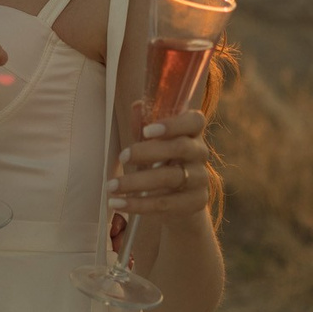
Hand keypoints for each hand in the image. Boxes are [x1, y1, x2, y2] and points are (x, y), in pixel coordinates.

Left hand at [107, 106, 213, 224]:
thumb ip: (144, 128)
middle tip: (122, 157)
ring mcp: (200, 179)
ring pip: (171, 178)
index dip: (173, 124)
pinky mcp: (196, 203)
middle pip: (181, 148)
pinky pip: (165, 203)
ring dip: (137, 182)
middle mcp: (200, 154)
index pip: (195, 121)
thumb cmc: (163, 164)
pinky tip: (118, 203)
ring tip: (112, 186)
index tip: (147, 131)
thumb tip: (136, 106)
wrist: (180, 202)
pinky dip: (138, 205)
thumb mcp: (152, 146)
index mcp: (192, 133)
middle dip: (148, 152)